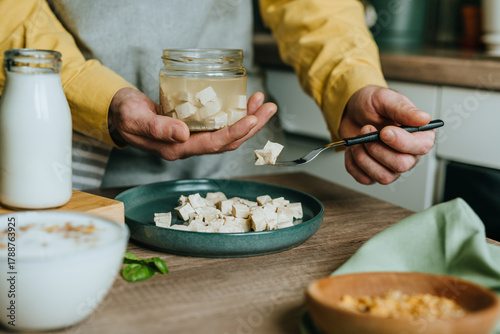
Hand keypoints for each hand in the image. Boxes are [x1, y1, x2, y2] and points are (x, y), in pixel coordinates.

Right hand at [108, 88, 276, 159]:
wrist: (119, 114)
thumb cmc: (125, 116)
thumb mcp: (136, 119)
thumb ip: (157, 128)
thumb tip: (183, 134)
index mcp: (177, 148)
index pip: (213, 144)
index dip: (234, 132)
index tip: (251, 119)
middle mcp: (189, 145)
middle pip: (227, 140)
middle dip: (251, 125)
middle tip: (269, 107)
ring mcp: (192, 137)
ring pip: (226, 132)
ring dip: (247, 118)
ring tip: (262, 102)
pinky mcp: (193, 126)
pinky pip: (219, 123)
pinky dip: (233, 113)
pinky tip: (244, 102)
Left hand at [340, 86, 434, 184]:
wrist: (351, 112)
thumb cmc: (372, 105)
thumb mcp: (386, 99)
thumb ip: (404, 110)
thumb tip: (424, 119)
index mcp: (419, 135)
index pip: (421, 147)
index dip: (402, 142)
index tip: (384, 131)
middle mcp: (408, 154)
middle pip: (401, 165)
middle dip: (377, 149)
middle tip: (366, 129)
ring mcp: (391, 167)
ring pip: (383, 177)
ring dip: (364, 157)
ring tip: (358, 140)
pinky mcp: (373, 173)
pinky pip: (365, 179)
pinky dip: (353, 164)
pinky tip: (354, 149)